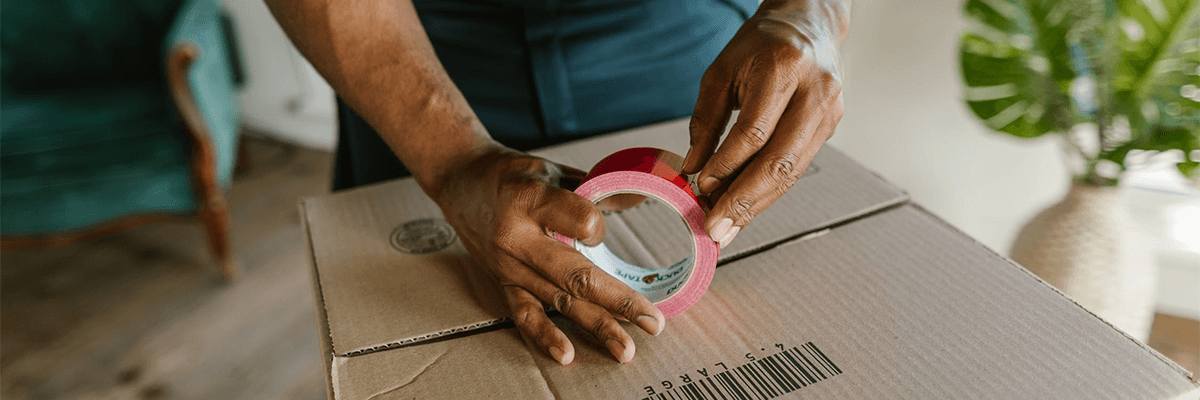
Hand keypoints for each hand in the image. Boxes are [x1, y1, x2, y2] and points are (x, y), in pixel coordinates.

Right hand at [432, 145, 665, 364]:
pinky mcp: (502, 283)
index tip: (601, 226)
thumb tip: (638, 199)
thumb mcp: (551, 169)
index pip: (582, 222)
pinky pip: (525, 314)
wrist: (458, 181)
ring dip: (596, 326)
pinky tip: (567, 354)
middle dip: (619, 301)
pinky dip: (546, 336)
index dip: (601, 227)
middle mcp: (518, 237)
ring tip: (625, 348)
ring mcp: (509, 266)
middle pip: (576, 275)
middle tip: (653, 321)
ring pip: (558, 301)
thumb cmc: (510, 174)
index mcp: (531, 199)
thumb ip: (592, 188)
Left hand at [683, 1, 847, 247]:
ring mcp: (828, 112)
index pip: (754, 131)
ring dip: (756, 205)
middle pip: (779, 160)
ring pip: (792, 172)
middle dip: (744, 201)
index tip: (701, 186)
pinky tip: (745, 208)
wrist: (808, 24)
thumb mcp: (721, 72)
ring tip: (727, 228)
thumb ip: (706, 121)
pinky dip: (768, 191)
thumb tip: (692, 170)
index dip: (727, 163)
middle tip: (716, 229)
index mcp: (783, 68)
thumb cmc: (760, 46)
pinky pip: (796, 168)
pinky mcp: (830, 127)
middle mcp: (814, 92)